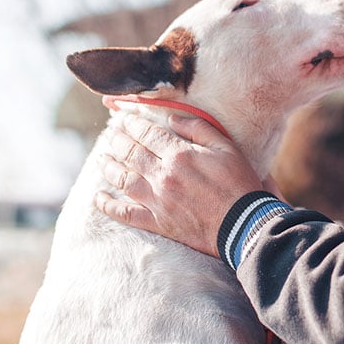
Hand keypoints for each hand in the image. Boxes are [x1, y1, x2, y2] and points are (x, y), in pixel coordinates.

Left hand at [96, 112, 263, 256]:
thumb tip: (174, 119)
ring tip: (102, 158)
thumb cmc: (239, 185)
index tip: (125, 117)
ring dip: (109, 167)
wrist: (245, 226)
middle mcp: (163, 176)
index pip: (147, 133)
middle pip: (131, 153)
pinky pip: (126, 214)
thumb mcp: (227, 148)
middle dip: (118, 140)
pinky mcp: (158, 222)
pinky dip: (109, 205)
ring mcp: (157, 201)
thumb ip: (199, 130)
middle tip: (112, 134)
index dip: (133, 122)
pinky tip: (99, 197)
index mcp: (180, 155)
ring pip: (123, 180)